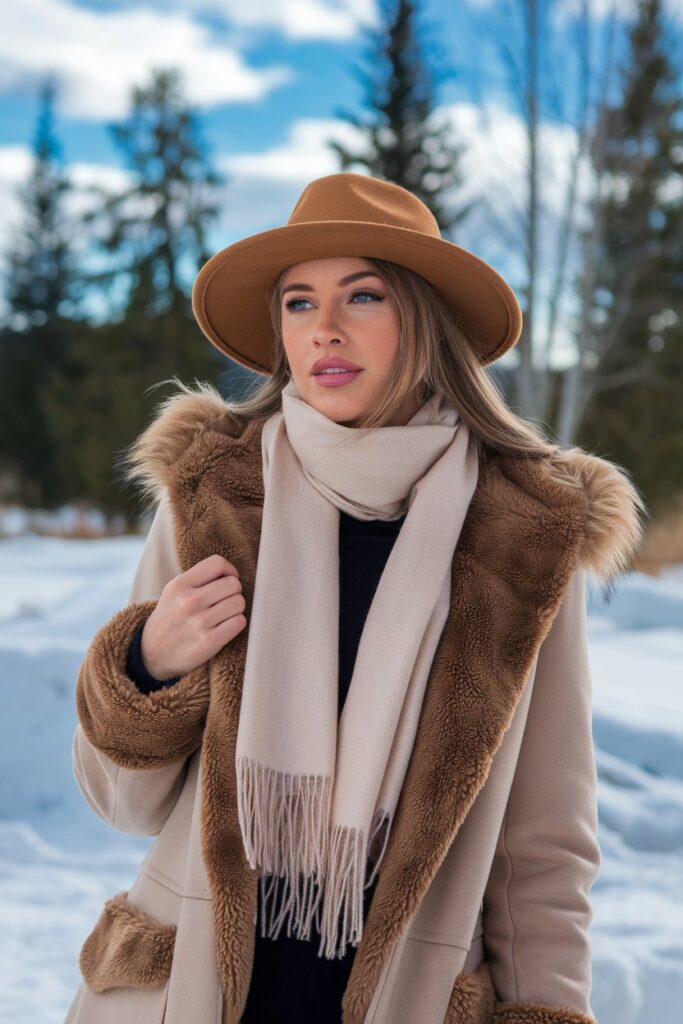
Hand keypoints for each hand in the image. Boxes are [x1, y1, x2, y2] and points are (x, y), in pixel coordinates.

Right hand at [140, 554, 246, 678]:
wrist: (152, 654)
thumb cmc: (170, 619)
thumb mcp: (174, 592)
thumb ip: (198, 579)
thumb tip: (231, 574)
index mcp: (180, 585)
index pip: (217, 563)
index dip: (229, 571)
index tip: (226, 581)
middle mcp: (189, 601)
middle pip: (233, 584)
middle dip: (233, 592)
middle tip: (224, 601)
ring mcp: (199, 622)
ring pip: (239, 602)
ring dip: (235, 609)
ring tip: (223, 615)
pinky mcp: (209, 641)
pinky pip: (239, 622)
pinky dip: (236, 623)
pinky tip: (225, 627)